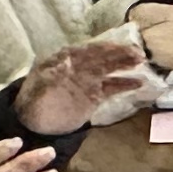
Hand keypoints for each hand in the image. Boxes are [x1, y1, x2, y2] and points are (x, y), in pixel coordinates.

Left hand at [17, 33, 153, 135]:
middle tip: (137, 52)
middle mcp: (80, 67)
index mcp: (65, 59)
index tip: (118, 47)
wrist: (34, 124)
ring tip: (141, 60)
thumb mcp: (37, 87)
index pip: (88, 50)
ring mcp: (89, 81)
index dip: (104, 48)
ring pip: (110, 69)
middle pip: (102, 57)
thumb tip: (66, 61)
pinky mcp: (95, 96)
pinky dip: (125, 84)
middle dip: (119, 53)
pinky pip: (112, 87)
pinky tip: (139, 83)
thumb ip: (51, 74)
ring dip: (125, 64)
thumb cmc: (31, 103)